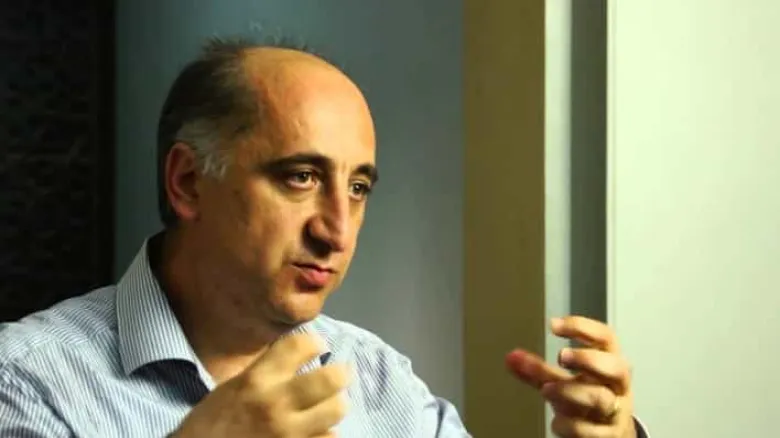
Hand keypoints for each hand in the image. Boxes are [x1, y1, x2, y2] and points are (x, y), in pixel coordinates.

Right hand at [171, 333, 349, 437]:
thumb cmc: (213, 421)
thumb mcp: (234, 385)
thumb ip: (267, 370)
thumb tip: (300, 353)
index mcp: (257, 379)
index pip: (300, 345)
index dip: (315, 342)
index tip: (318, 346)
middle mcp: (276, 403)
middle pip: (331, 379)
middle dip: (341, 373)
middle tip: (341, 374)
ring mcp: (288, 432)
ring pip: (336, 409)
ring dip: (335, 404)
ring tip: (330, 404)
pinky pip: (329, 437)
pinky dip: (326, 432)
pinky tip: (318, 430)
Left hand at [505, 316, 636, 437]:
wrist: (611, 436)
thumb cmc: (587, 400)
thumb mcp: (563, 381)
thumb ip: (538, 370)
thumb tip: (510, 358)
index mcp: (609, 363)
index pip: (605, 338)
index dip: (582, 328)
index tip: (554, 325)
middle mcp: (617, 386)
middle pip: (615, 367)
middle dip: (587, 359)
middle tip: (560, 356)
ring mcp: (616, 412)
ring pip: (600, 399)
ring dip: (570, 391)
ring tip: (545, 389)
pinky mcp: (608, 436)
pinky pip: (590, 430)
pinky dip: (570, 425)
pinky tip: (556, 421)